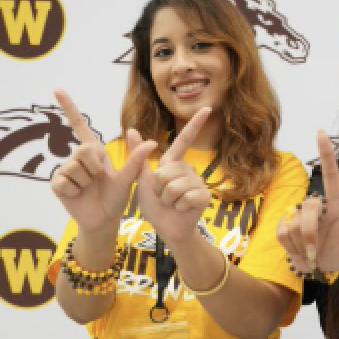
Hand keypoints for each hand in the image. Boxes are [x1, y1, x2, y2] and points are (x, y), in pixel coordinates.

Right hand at [49, 89, 156, 233]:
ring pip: (75, 167)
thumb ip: (136, 160)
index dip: (69, 107)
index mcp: (95, 152)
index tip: (58, 89)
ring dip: (86, 181)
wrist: (103, 219)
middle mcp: (78, 158)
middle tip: (99, 179)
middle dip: (95, 167)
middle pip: (84, 149)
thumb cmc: (116, 197)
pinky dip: (75, 191)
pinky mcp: (58, 184)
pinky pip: (65, 181)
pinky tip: (78, 195)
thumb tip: (152, 142)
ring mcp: (66, 170)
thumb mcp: (128, 179)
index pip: (80, 126)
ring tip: (89, 188)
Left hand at [134, 108, 213, 244]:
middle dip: (159, 189)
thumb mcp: (143, 180)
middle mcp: (188, 170)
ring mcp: (198, 183)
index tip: (207, 109)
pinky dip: (178, 206)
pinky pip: (186, 196)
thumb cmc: (156, 206)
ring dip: (167, 200)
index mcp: (174, 164)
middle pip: (166, 172)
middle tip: (164, 198)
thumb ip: (138, 156)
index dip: (195, 124)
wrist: (167, 229)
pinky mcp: (204, 196)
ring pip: (174, 186)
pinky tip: (182, 210)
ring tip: (172, 204)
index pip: (185, 140)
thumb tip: (131, 129)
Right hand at [277, 131, 338, 272]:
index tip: (322, 133)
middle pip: (309, 207)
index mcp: (336, 205)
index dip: (326, 154)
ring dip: (303, 245)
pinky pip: (283, 233)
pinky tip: (300, 253)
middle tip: (316, 254)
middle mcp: (316, 207)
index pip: (332, 176)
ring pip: (295, 224)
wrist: (322, 270)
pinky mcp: (283, 227)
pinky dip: (293, 249)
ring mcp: (298, 215)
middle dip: (310, 234)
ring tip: (312, 255)